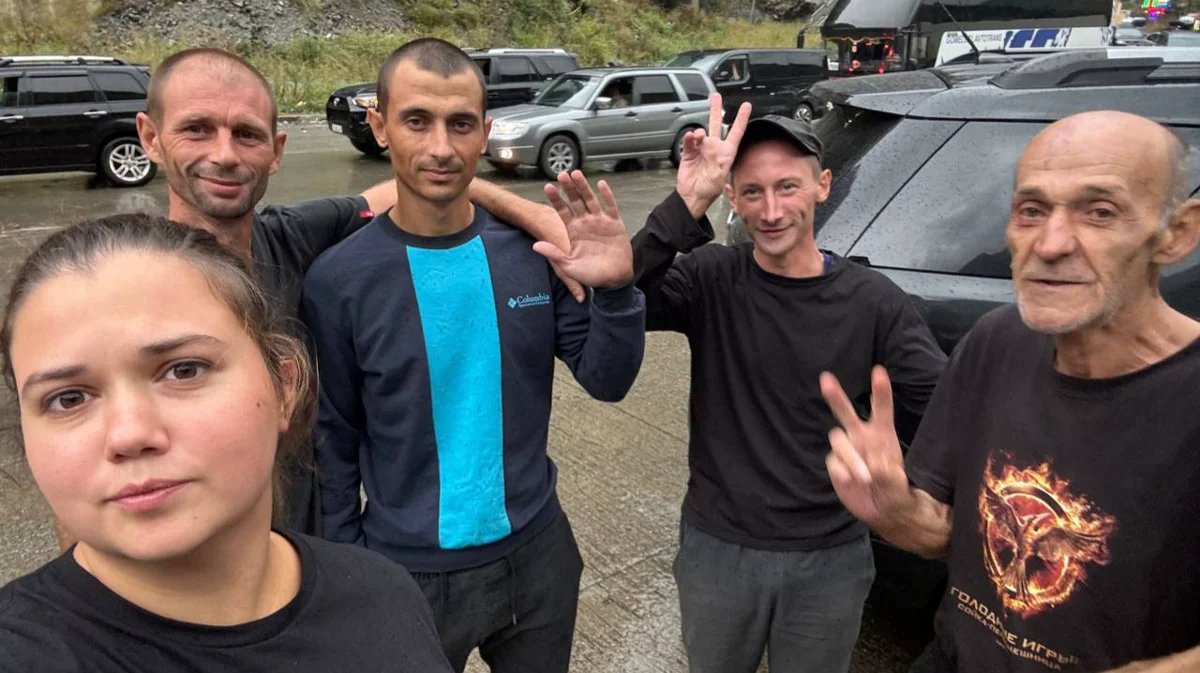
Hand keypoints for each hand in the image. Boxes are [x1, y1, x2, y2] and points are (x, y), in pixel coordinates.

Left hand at [535, 170, 633, 289]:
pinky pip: (610, 206)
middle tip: (561, 174)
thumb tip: (535, 246)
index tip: (548, 187)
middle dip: (568, 188)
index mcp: (573, 230)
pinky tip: (601, 184)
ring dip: (584, 187)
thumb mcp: (569, 266)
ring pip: (591, 200)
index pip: (562, 211)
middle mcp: (585, 223)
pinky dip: (606, 195)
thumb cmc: (591, 274)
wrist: (614, 279)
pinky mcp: (614, 224)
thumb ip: (554, 254)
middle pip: (575, 201)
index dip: (556, 199)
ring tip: (576, 174)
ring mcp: (600, 222)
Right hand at [675, 93, 750, 218]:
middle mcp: (714, 149)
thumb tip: (708, 141)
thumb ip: (714, 157)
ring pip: (701, 132)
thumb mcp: (717, 176)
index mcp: (726, 153)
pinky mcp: (689, 154)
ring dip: (699, 132)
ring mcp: (701, 150)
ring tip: (698, 136)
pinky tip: (690, 138)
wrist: (692, 197)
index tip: (746, 106)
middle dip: (716, 110)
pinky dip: (689, 138)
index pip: (736, 132)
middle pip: (716, 125)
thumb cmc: (708, 191)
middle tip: (715, 97)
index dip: (742, 119)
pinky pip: (689, 141)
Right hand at [820, 366, 910, 525]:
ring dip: (850, 457)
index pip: (882, 409)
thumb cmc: (896, 491)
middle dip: (836, 396)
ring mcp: (847, 450)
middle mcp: (862, 437)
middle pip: (845, 412)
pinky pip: (833, 462)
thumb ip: (887, 473)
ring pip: (838, 439)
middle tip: (825, 379)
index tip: (878, 371)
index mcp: (882, 435)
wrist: (882, 510)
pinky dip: (842, 472)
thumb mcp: (899, 484)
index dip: (880, 391)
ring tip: (864, 477)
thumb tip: (870, 466)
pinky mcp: (835, 465)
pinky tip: (852, 482)